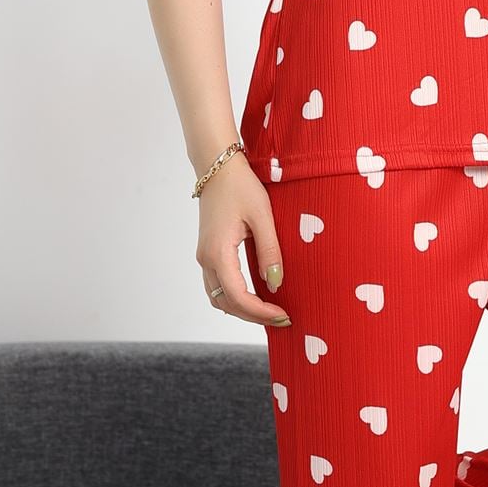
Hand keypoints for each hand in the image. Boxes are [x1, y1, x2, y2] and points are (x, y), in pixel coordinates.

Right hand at [194, 155, 290, 324]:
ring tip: (270, 312)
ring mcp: (204, 257)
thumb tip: (276, 283)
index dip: (260, 311)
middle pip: (226, 303)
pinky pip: (217, 287)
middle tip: (283, 318)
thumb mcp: (263, 216)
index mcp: (218, 252)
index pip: (238, 296)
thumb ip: (270, 251)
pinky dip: (234, 299)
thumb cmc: (241, 187)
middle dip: (254, 316)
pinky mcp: (207, 253)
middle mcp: (206, 259)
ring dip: (243, 310)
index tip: (283, 315)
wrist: (218, 168)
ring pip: (219, 298)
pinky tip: (255, 298)